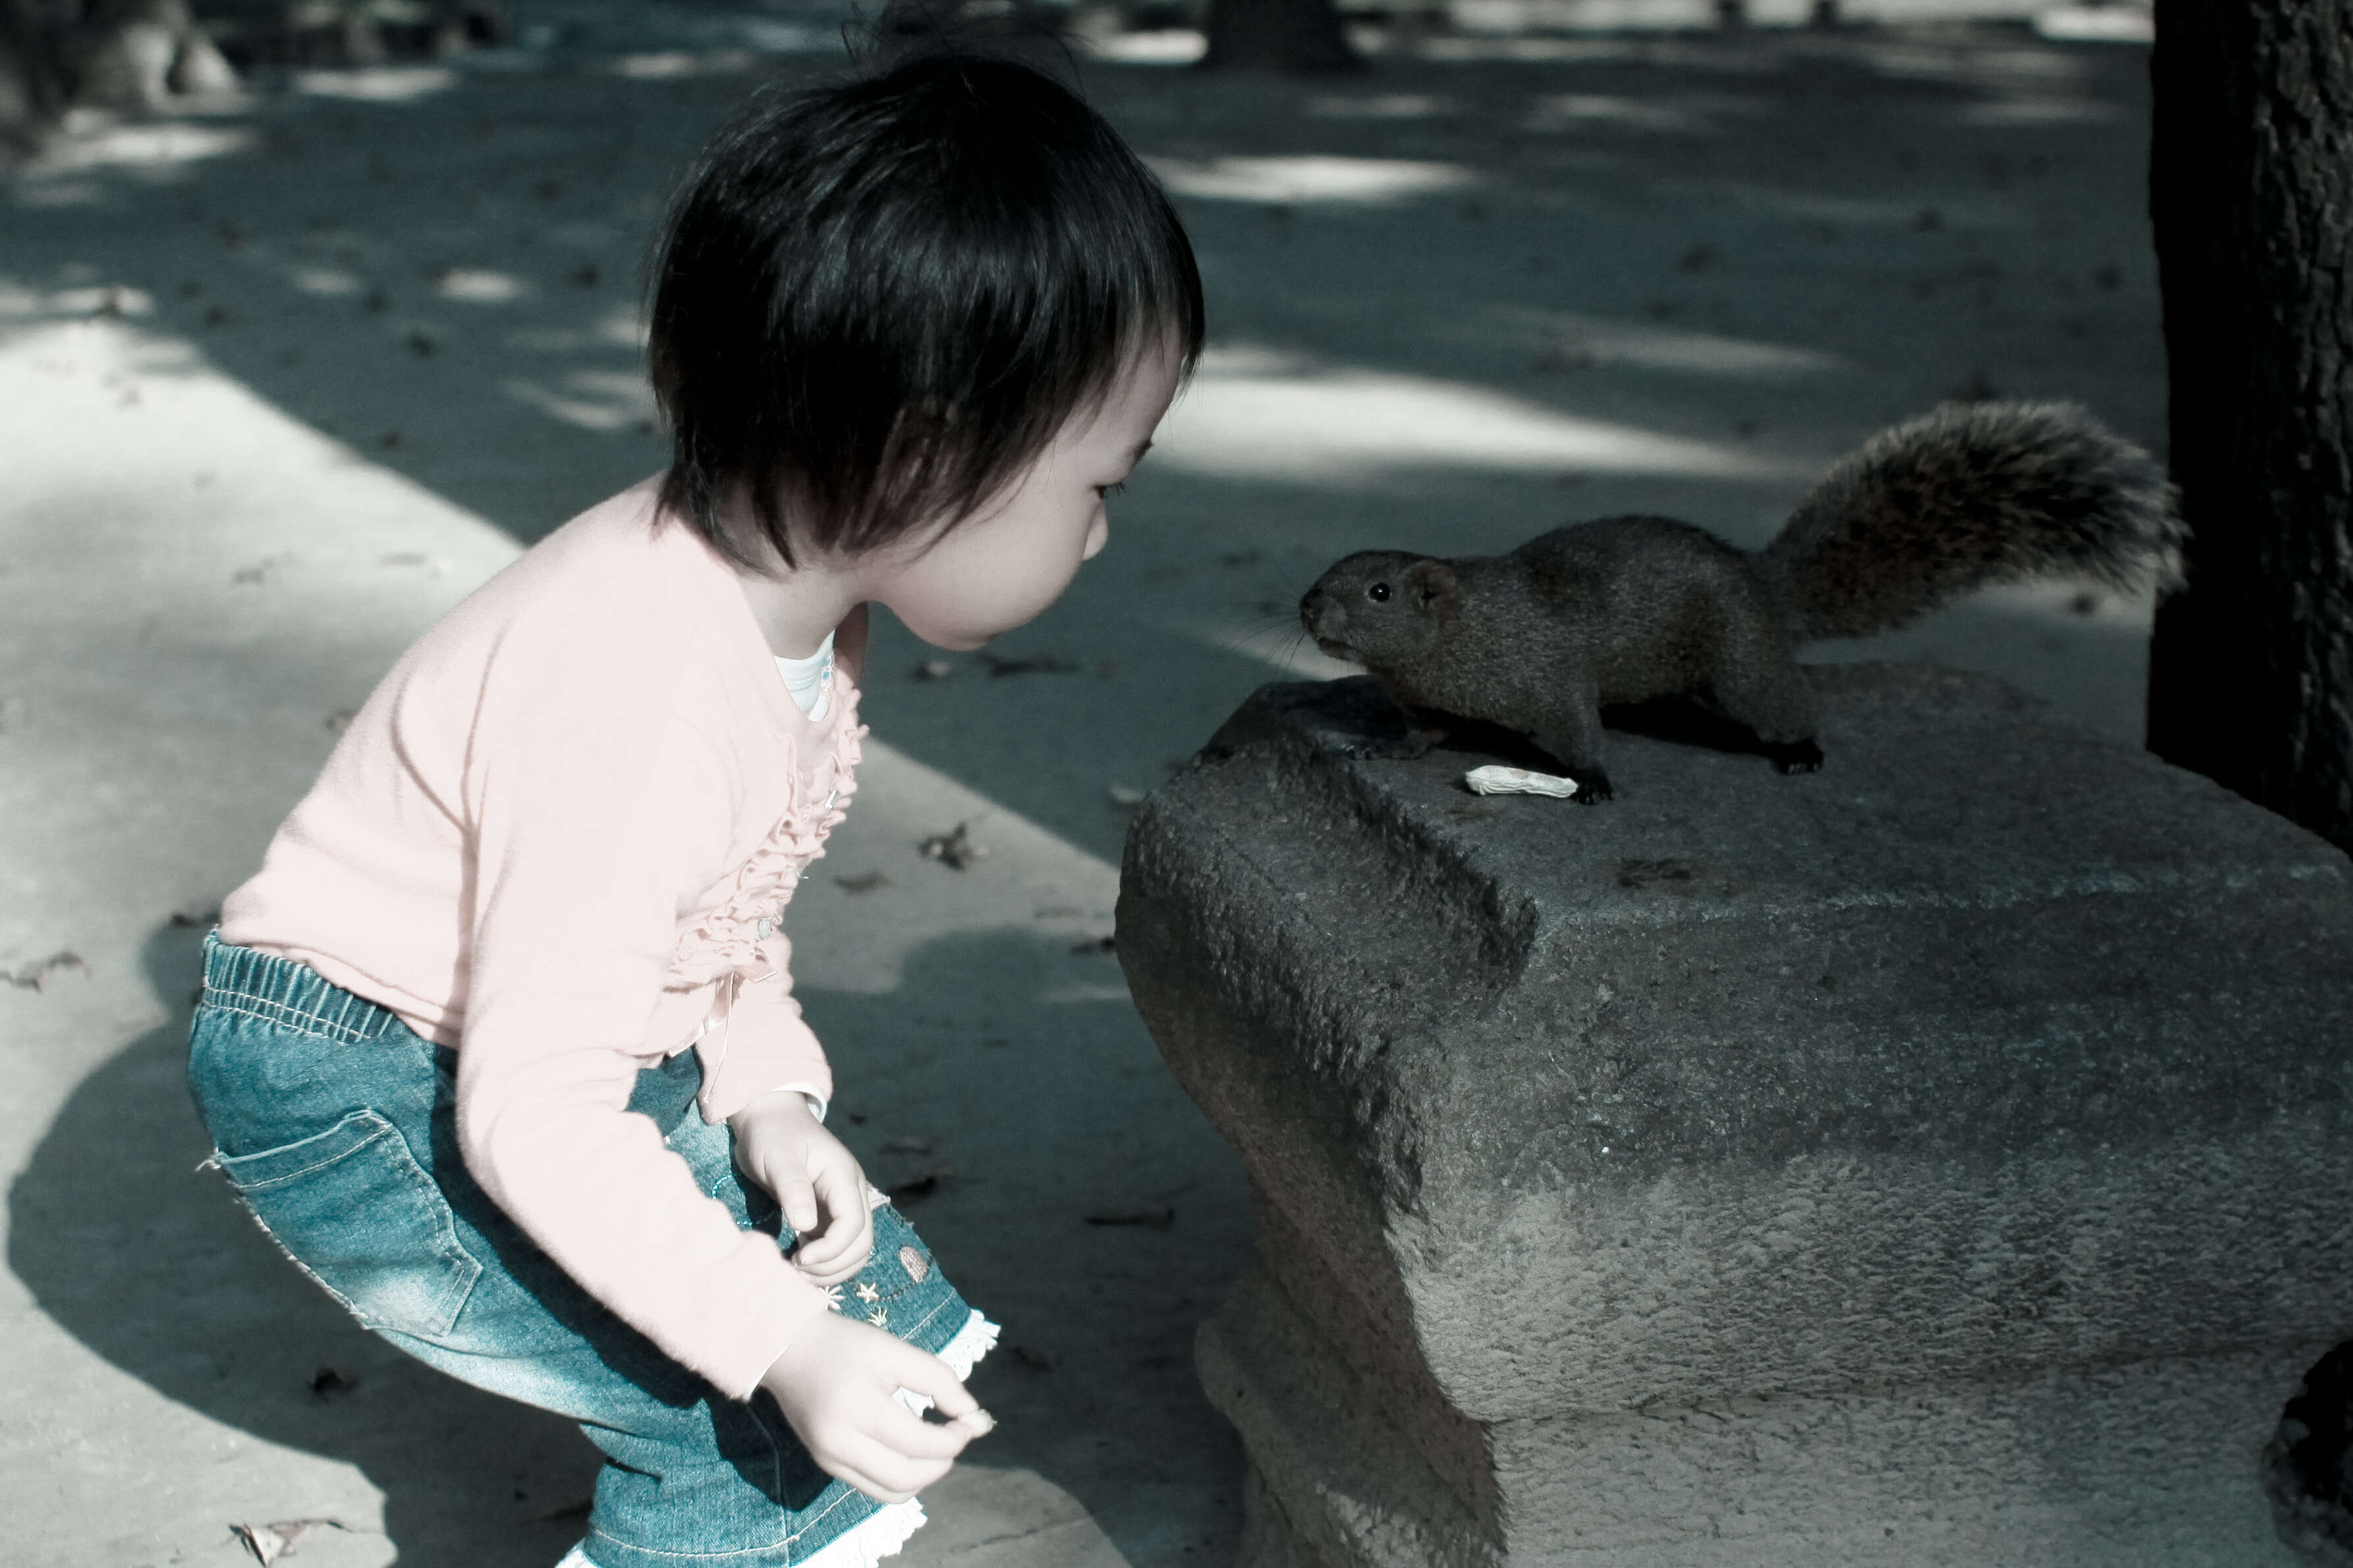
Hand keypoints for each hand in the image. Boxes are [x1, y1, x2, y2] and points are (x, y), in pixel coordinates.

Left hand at [728, 1092, 873, 1284]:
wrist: (770, 1119)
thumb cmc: (773, 1135)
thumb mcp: (779, 1158)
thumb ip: (794, 1189)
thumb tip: (805, 1225)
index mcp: (844, 1178)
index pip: (853, 1224)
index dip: (831, 1249)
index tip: (798, 1258)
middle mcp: (851, 1194)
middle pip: (861, 1244)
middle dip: (832, 1266)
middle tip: (796, 1271)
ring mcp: (841, 1206)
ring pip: (854, 1250)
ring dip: (830, 1269)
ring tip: (796, 1272)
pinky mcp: (828, 1215)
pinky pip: (837, 1247)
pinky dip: (823, 1263)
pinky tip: (797, 1262)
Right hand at [759, 1311, 985, 1502]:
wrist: (788, 1350)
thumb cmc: (847, 1345)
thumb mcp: (895, 1351)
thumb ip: (938, 1380)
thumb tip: (973, 1416)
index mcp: (856, 1408)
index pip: (918, 1443)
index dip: (954, 1438)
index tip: (971, 1422)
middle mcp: (838, 1443)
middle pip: (906, 1478)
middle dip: (943, 1463)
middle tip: (957, 1437)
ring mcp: (828, 1460)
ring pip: (891, 1492)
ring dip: (924, 1477)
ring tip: (937, 1448)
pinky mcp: (826, 1465)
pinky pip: (873, 1488)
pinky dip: (901, 1478)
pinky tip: (911, 1452)